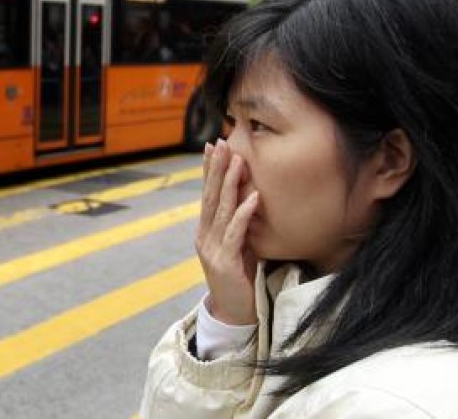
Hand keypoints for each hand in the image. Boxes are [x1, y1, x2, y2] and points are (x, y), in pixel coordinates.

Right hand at [195, 140, 259, 325]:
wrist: (232, 315)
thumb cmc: (239, 279)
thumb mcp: (236, 247)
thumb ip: (236, 226)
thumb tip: (247, 198)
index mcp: (205, 232)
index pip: (206, 194)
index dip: (209, 170)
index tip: (213, 146)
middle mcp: (204, 236)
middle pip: (210, 196)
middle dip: (216, 168)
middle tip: (221, 143)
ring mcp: (212, 249)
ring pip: (221, 210)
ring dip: (230, 183)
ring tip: (238, 161)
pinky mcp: (225, 262)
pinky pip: (236, 233)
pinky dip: (244, 213)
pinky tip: (253, 197)